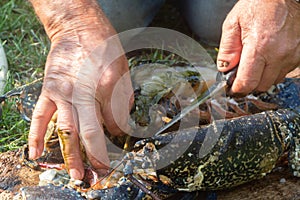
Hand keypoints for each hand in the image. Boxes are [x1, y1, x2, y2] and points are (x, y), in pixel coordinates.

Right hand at [28, 0, 132, 178]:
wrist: (77, 26)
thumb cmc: (104, 46)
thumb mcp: (124, 69)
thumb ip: (124, 97)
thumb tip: (121, 122)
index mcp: (107, 86)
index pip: (115, 123)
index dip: (118, 134)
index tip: (118, 137)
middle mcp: (84, 93)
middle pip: (91, 133)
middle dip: (97, 157)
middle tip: (100, 172)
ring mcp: (63, 92)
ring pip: (67, 130)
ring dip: (71, 154)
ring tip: (75, 173)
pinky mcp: (49, 89)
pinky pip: (40, 116)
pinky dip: (36, 136)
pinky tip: (36, 153)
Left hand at [217, 0, 299, 94]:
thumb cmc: (259, 4)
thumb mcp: (233, 23)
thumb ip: (227, 49)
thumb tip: (224, 68)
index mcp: (260, 47)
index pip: (247, 82)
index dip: (237, 90)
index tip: (231, 90)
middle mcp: (279, 54)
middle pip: (260, 86)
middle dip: (248, 85)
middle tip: (239, 76)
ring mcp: (292, 55)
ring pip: (273, 81)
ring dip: (261, 78)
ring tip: (254, 63)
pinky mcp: (299, 54)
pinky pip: (284, 72)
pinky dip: (273, 70)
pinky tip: (266, 59)